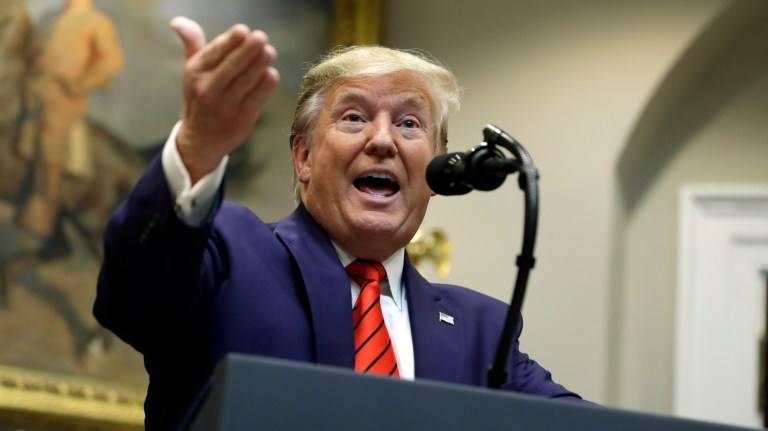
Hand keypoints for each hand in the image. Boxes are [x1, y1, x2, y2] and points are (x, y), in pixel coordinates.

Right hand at [170, 17, 279, 182]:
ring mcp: (226, 105)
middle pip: (233, 65)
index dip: (231, 40)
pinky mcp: (242, 118)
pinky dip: (266, 84)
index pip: (215, 52)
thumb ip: (191, 43)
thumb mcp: (191, 70)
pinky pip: (258, 97)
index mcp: (195, 73)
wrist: (200, 139)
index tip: (243, 30)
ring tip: (269, 52)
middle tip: (261, 38)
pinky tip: (271, 74)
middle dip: (249, 49)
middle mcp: (208, 89)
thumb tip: (178, 21)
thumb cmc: (199, 96)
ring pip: (248, 80)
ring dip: (261, 64)